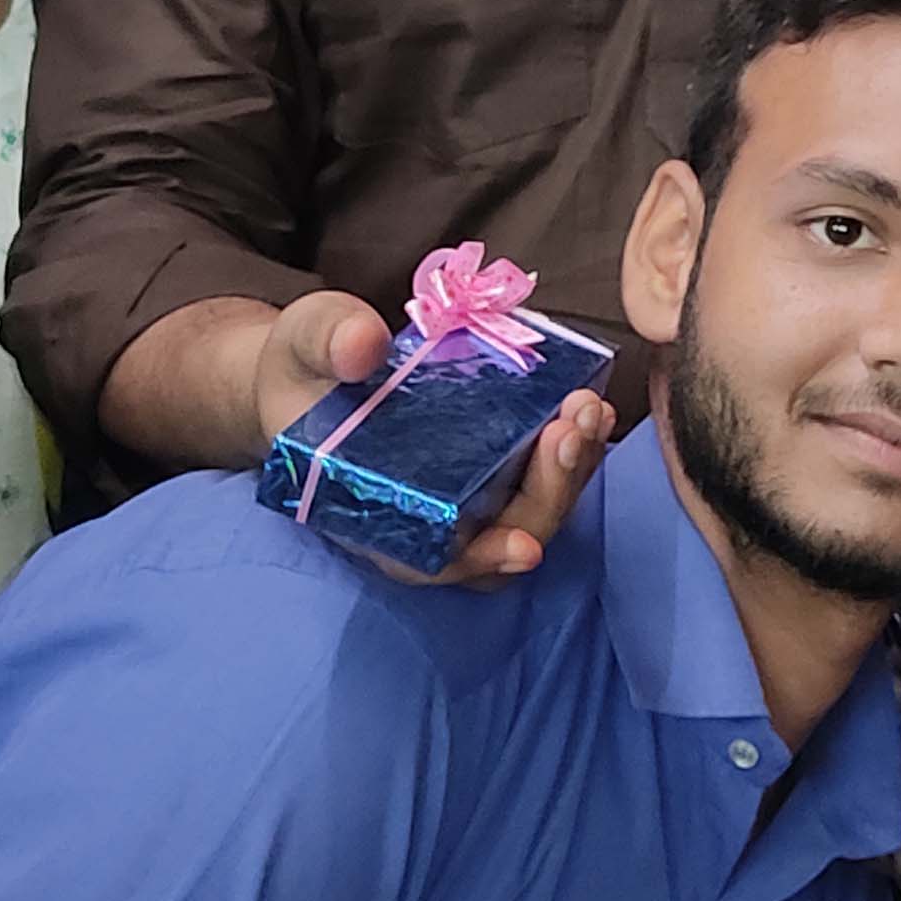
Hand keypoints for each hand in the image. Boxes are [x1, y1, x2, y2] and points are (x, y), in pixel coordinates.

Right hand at [252, 291, 618, 586]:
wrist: (314, 371)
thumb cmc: (306, 367)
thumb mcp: (305, 341)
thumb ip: (328, 341)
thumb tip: (362, 343)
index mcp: (370, 509)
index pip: (429, 559)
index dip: (479, 558)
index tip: (524, 548)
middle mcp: (425, 521)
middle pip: (500, 536)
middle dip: (547, 491)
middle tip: (574, 426)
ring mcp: (465, 498)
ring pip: (530, 514)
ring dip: (571, 473)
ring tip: (593, 412)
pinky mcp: (491, 469)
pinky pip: (540, 478)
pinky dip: (572, 454)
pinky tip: (595, 412)